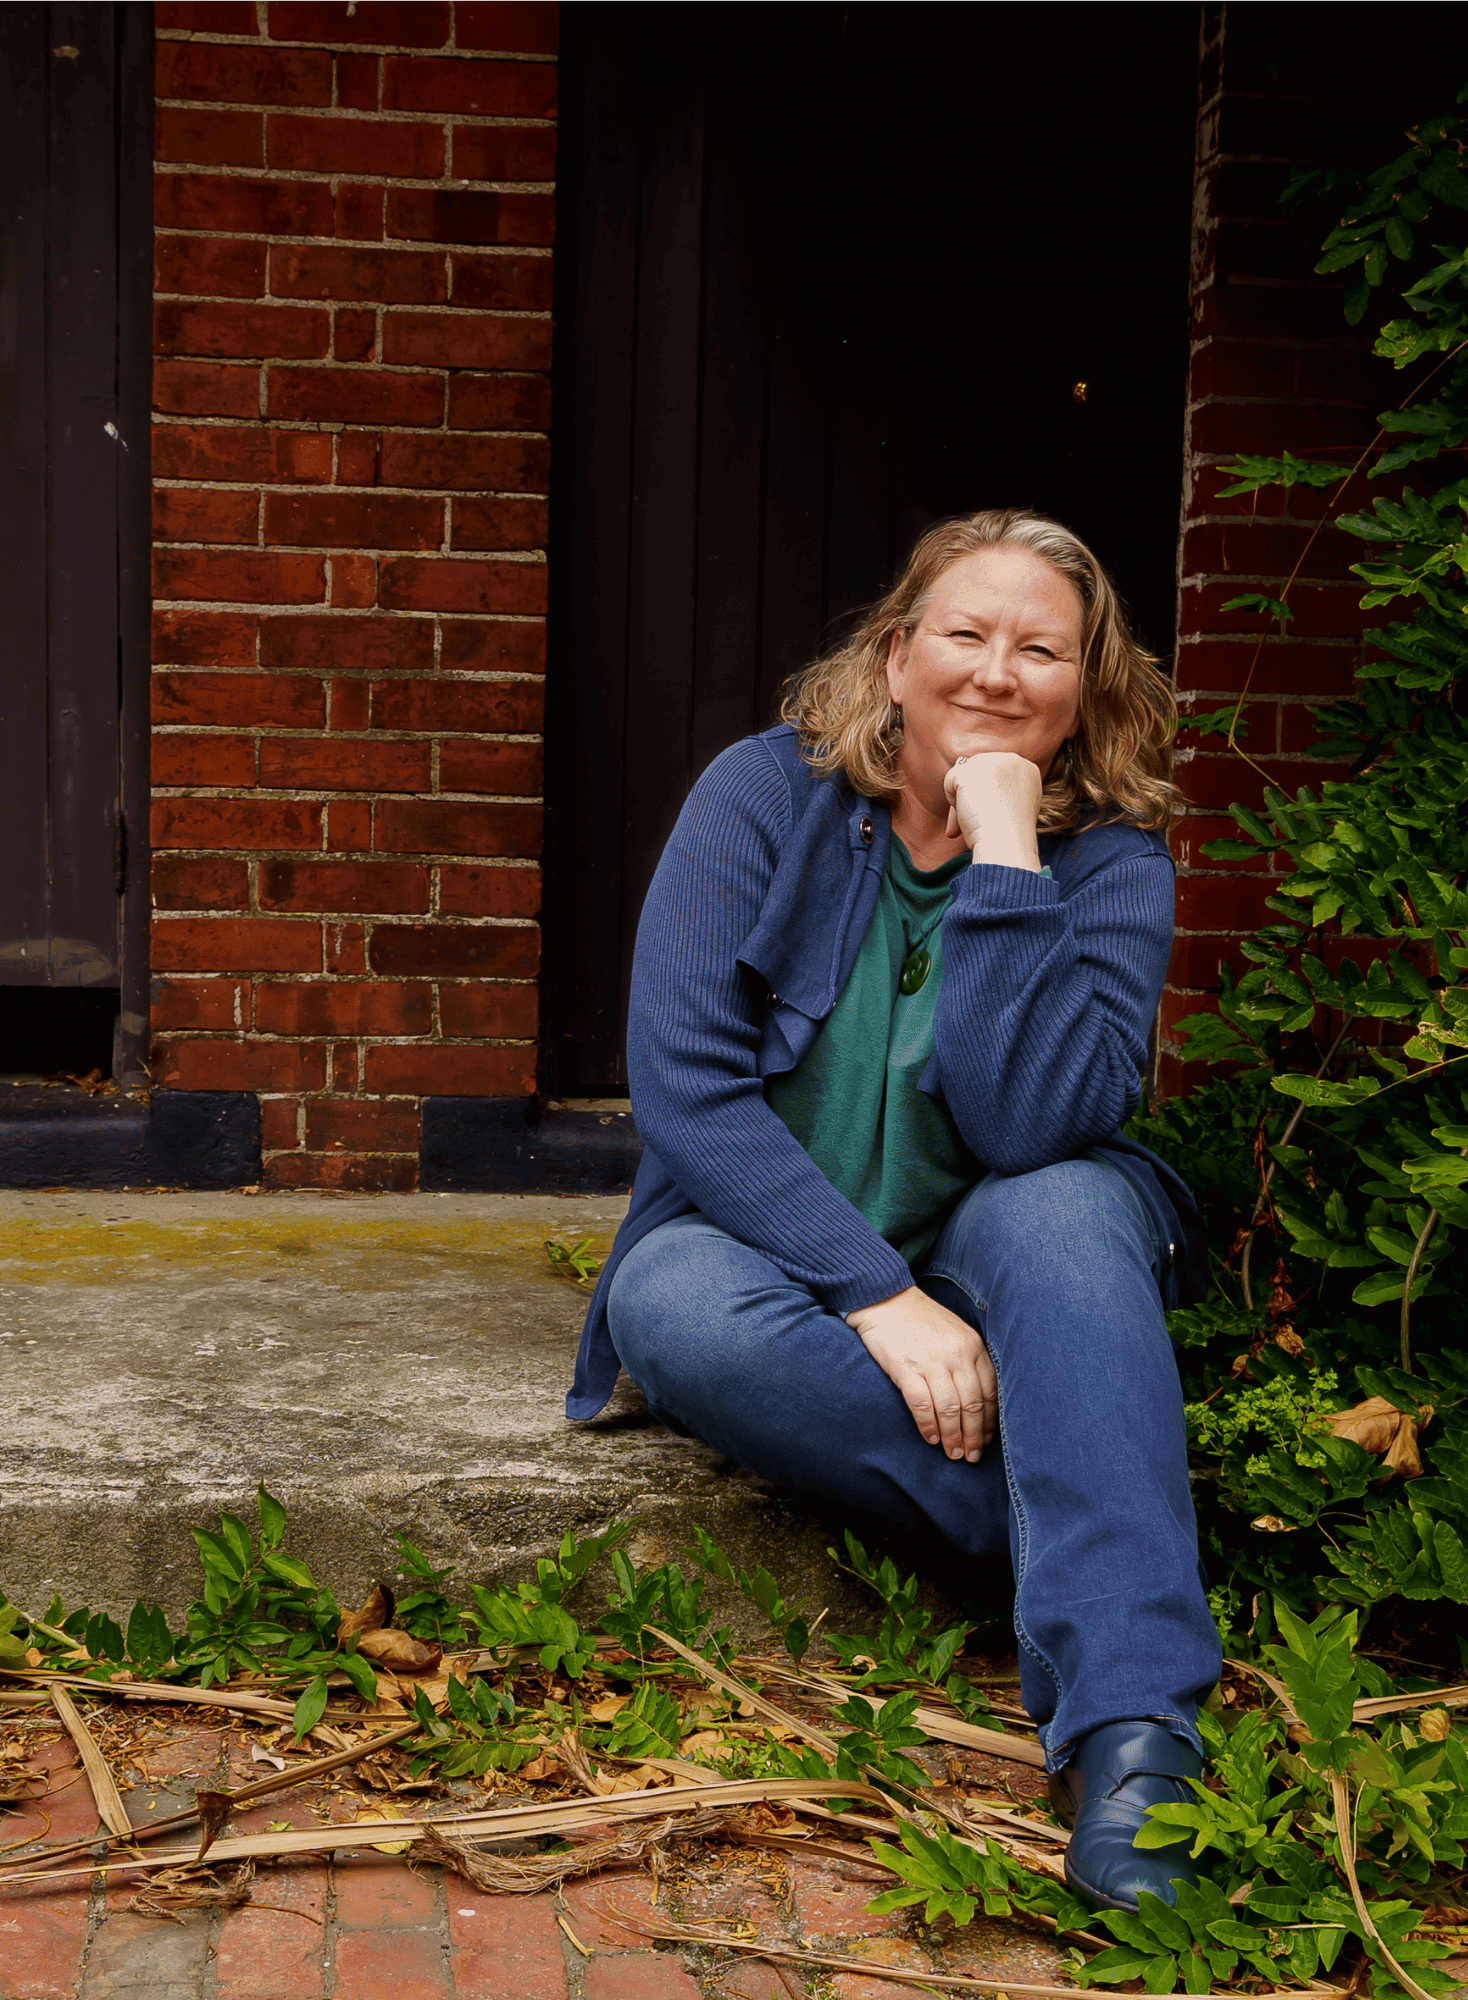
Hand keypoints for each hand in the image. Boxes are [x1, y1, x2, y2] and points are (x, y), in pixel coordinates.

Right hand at [846, 1286, 997, 1461]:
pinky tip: (930, 1438)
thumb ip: (969, 1360)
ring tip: (953, 1453)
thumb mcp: (956, 1332)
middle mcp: (956, 1354)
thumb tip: (979, 1402)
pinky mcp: (906, 1368)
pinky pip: (922, 1406)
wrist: (885, 1299)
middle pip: (972, 1405)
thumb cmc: (921, 1319)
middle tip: (972, 1456)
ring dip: (952, 1437)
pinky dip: (928, 1426)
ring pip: (949, 1410)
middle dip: (974, 1436)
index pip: (989, 1392)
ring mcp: (931, 1361)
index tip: (988, 1440)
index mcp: (972, 1345)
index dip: (990, 1421)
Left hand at [942, 752, 1042, 870]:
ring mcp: (993, 761)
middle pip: (977, 771)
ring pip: (963, 776)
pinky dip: (953, 802)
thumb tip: (966, 790)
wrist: (1006, 844)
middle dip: (970, 796)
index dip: (986, 795)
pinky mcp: (972, 768)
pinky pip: (950, 780)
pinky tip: (968, 813)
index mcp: (1027, 770)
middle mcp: (1013, 760)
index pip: (994, 773)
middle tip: (974, 821)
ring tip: (974, 819)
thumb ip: (996, 793)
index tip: (990, 817)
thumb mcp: (1009, 809)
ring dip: (962, 800)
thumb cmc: (1007, 836)